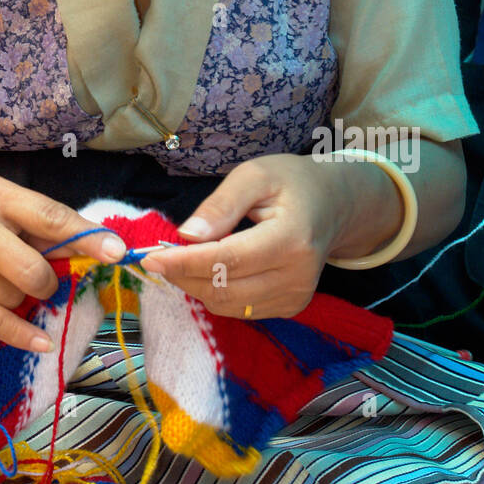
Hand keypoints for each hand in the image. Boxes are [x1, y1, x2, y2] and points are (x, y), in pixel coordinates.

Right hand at [0, 174, 125, 351]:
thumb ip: (38, 222)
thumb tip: (93, 246)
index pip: (49, 218)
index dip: (87, 237)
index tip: (117, 252)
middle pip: (34, 270)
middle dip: (47, 280)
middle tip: (40, 276)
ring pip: (13, 298)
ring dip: (19, 296)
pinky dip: (21, 333)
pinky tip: (41, 340)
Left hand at [139, 153, 344, 319]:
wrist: (333, 203)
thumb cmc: (291, 182)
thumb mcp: (255, 175)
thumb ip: (221, 204)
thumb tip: (187, 235)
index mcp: (291, 240)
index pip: (227, 261)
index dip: (184, 262)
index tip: (149, 257)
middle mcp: (297, 277)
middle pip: (224, 288)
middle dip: (183, 275)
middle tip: (156, 255)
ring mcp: (296, 297)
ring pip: (228, 304)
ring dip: (195, 286)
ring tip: (180, 259)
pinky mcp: (290, 307)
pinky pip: (240, 308)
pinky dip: (215, 292)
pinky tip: (206, 269)